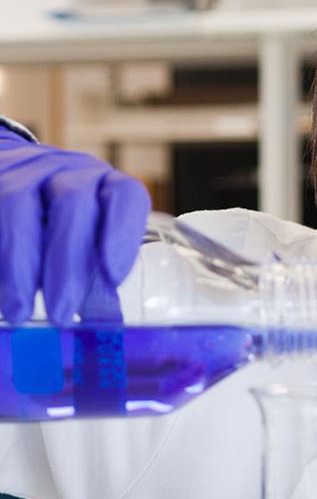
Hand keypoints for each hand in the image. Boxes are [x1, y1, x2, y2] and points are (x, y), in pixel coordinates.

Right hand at [0, 128, 150, 324]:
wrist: (6, 183)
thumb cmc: (56, 227)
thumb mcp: (82, 245)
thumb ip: (94, 279)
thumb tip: (105, 326)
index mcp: (104, 187)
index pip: (124, 195)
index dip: (121, 232)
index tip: (113, 275)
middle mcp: (68, 173)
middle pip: (73, 203)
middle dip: (67, 262)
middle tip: (62, 313)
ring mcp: (24, 172)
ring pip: (19, 203)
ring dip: (20, 262)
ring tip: (20, 310)